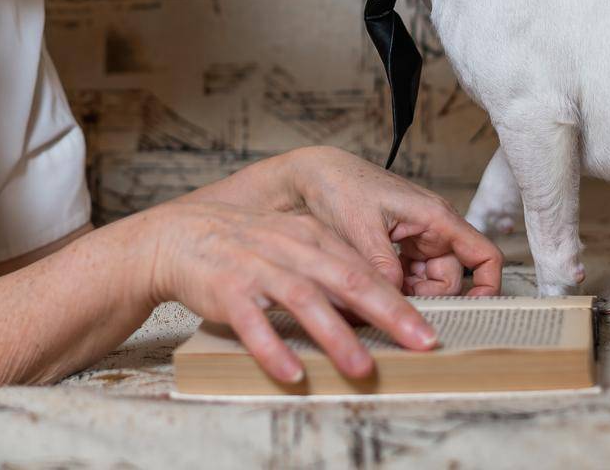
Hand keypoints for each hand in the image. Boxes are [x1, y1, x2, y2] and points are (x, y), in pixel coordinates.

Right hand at [143, 200, 439, 383]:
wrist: (181, 236)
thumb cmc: (245, 245)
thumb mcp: (292, 243)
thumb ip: (330, 268)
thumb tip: (374, 304)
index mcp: (311, 236)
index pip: (363, 268)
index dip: (398, 298)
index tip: (428, 328)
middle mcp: (290, 249)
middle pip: (346, 279)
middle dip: (388, 312)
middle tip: (421, 341)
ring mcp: (257, 268)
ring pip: (303, 300)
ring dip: (336, 335)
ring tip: (362, 368)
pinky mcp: (227, 290)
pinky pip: (253, 323)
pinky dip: (273, 348)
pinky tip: (293, 373)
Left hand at [283, 147, 503, 297]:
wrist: (312, 174)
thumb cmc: (340, 185)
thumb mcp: (360, 228)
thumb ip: (382, 266)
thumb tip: (397, 302)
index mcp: (435, 217)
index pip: (484, 255)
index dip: (488, 287)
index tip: (472, 311)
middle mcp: (432, 228)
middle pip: (453, 278)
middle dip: (431, 297)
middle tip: (398, 305)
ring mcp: (416, 238)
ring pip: (430, 281)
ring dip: (412, 294)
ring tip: (381, 294)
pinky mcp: (399, 246)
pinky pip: (410, 277)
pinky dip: (398, 288)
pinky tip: (376, 288)